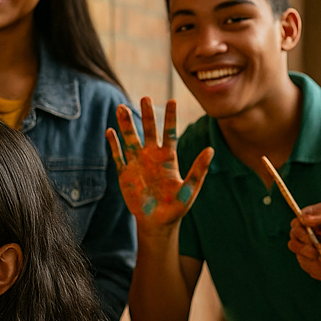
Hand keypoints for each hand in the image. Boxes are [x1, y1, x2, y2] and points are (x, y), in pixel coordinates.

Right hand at [106, 97, 212, 230]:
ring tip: (121, 107)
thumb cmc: (176, 208)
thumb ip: (198, 170)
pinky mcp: (125, 173)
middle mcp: (152, 156)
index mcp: (168, 158)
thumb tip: (210, 150)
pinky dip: (114, 144)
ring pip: (131, 139)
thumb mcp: (189, 189)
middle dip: (146, 115)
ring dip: (126, 124)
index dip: (170, 118)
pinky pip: (118, 155)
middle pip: (149, 131)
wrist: (157, 223)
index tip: (172, 100)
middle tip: (145, 98)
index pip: (170, 133)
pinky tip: (110, 131)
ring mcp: (137, 163)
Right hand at [288, 202, 320, 278]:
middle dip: (304, 250)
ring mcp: (310, 254)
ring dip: (320, 260)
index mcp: (306, 223)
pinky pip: (316, 273)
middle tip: (316, 252)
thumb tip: (304, 218)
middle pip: (294, 246)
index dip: (299, 233)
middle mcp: (304, 239)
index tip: (309, 236)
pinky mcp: (319, 267)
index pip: (294, 228)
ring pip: (304, 262)